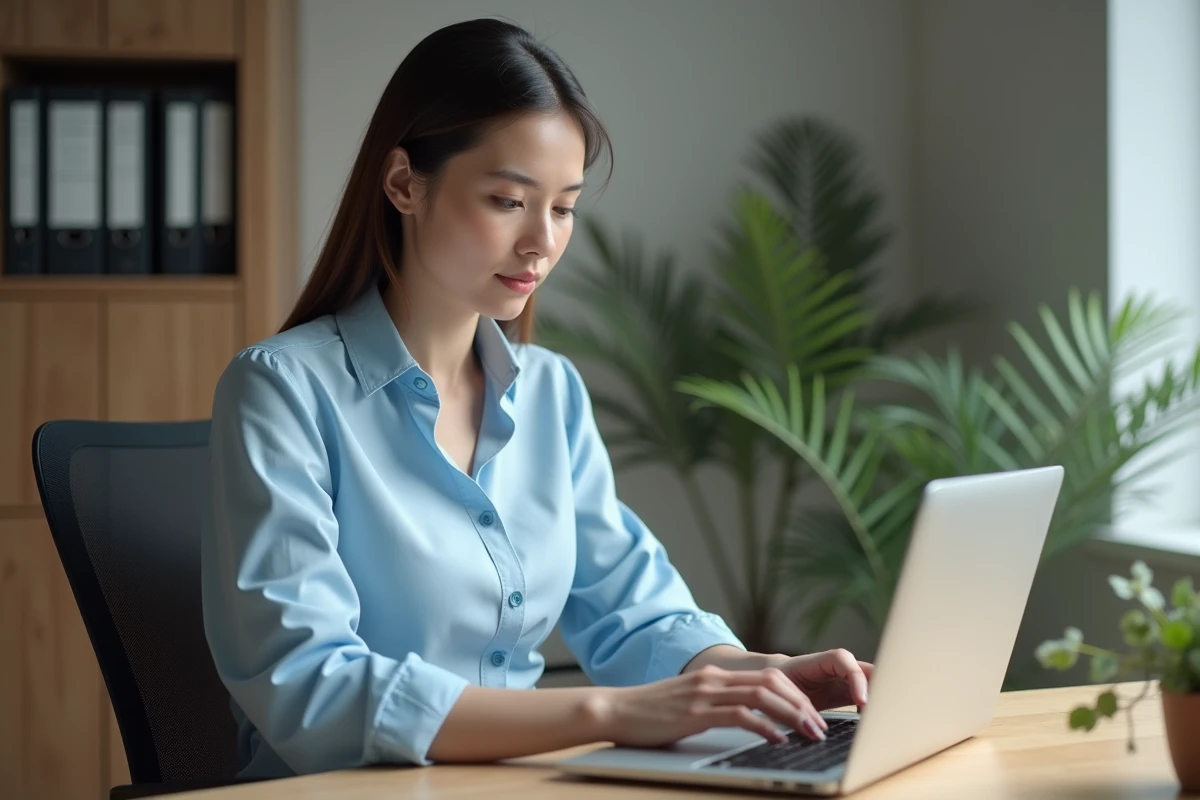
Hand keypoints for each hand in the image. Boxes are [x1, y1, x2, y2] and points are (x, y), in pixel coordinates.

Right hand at [589, 665, 828, 748]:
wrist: (614, 710)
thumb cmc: (650, 714)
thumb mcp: (689, 703)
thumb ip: (715, 705)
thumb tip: (749, 720)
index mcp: (714, 675)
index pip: (768, 676)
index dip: (796, 694)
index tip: (813, 714)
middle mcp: (713, 679)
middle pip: (772, 682)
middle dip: (802, 704)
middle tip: (820, 726)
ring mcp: (704, 694)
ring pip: (762, 696)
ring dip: (791, 715)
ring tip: (809, 733)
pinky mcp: (695, 713)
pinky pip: (739, 715)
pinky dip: (764, 726)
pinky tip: (777, 740)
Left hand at [766, 649, 872, 712]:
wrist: (778, 683)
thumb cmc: (780, 685)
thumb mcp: (786, 692)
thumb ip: (798, 702)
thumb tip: (808, 722)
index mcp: (820, 661)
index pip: (844, 660)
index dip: (856, 679)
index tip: (862, 701)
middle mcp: (838, 666)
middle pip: (868, 669)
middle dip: (879, 688)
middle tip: (881, 712)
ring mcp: (847, 677)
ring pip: (873, 682)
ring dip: (879, 698)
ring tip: (879, 718)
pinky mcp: (850, 690)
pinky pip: (869, 694)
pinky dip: (873, 706)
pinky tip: (869, 720)